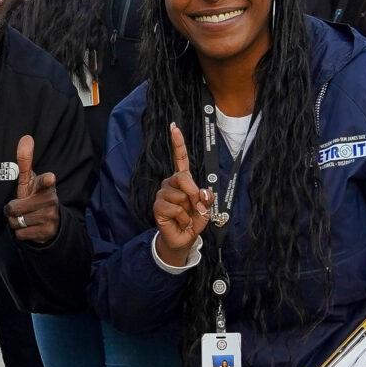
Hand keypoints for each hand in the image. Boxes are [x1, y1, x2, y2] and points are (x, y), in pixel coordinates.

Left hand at [4, 134, 58, 246]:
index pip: (45, 182)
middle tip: (19, 207)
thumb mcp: (29, 180)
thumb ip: (25, 161)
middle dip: (12, 210)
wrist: (49, 224)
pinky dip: (20, 233)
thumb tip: (26, 138)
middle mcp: (50, 201)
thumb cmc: (35, 197)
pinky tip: (29, 227)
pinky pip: (20, 234)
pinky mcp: (46, 232)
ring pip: (17, 222)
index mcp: (45, 187)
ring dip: (16, 221)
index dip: (46, 180)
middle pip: (15, 208)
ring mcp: (50, 218)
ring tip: (25, 217)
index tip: (50, 178)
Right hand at [150, 122, 214, 266]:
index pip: (180, 159)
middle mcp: (170, 184)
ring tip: (186, 216)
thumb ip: (207, 199)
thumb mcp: (206, 209)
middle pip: (183, 178)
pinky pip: (176, 208)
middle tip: (196, 207)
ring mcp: (162, 195)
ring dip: (189, 210)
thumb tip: (203, 193)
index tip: (174, 127)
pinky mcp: (157, 207)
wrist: (183, 239)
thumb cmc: (193, 220)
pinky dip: (183, 218)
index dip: (177, 143)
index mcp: (182, 180)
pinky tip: (179, 221)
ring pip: (181, 196)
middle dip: (194, 194)